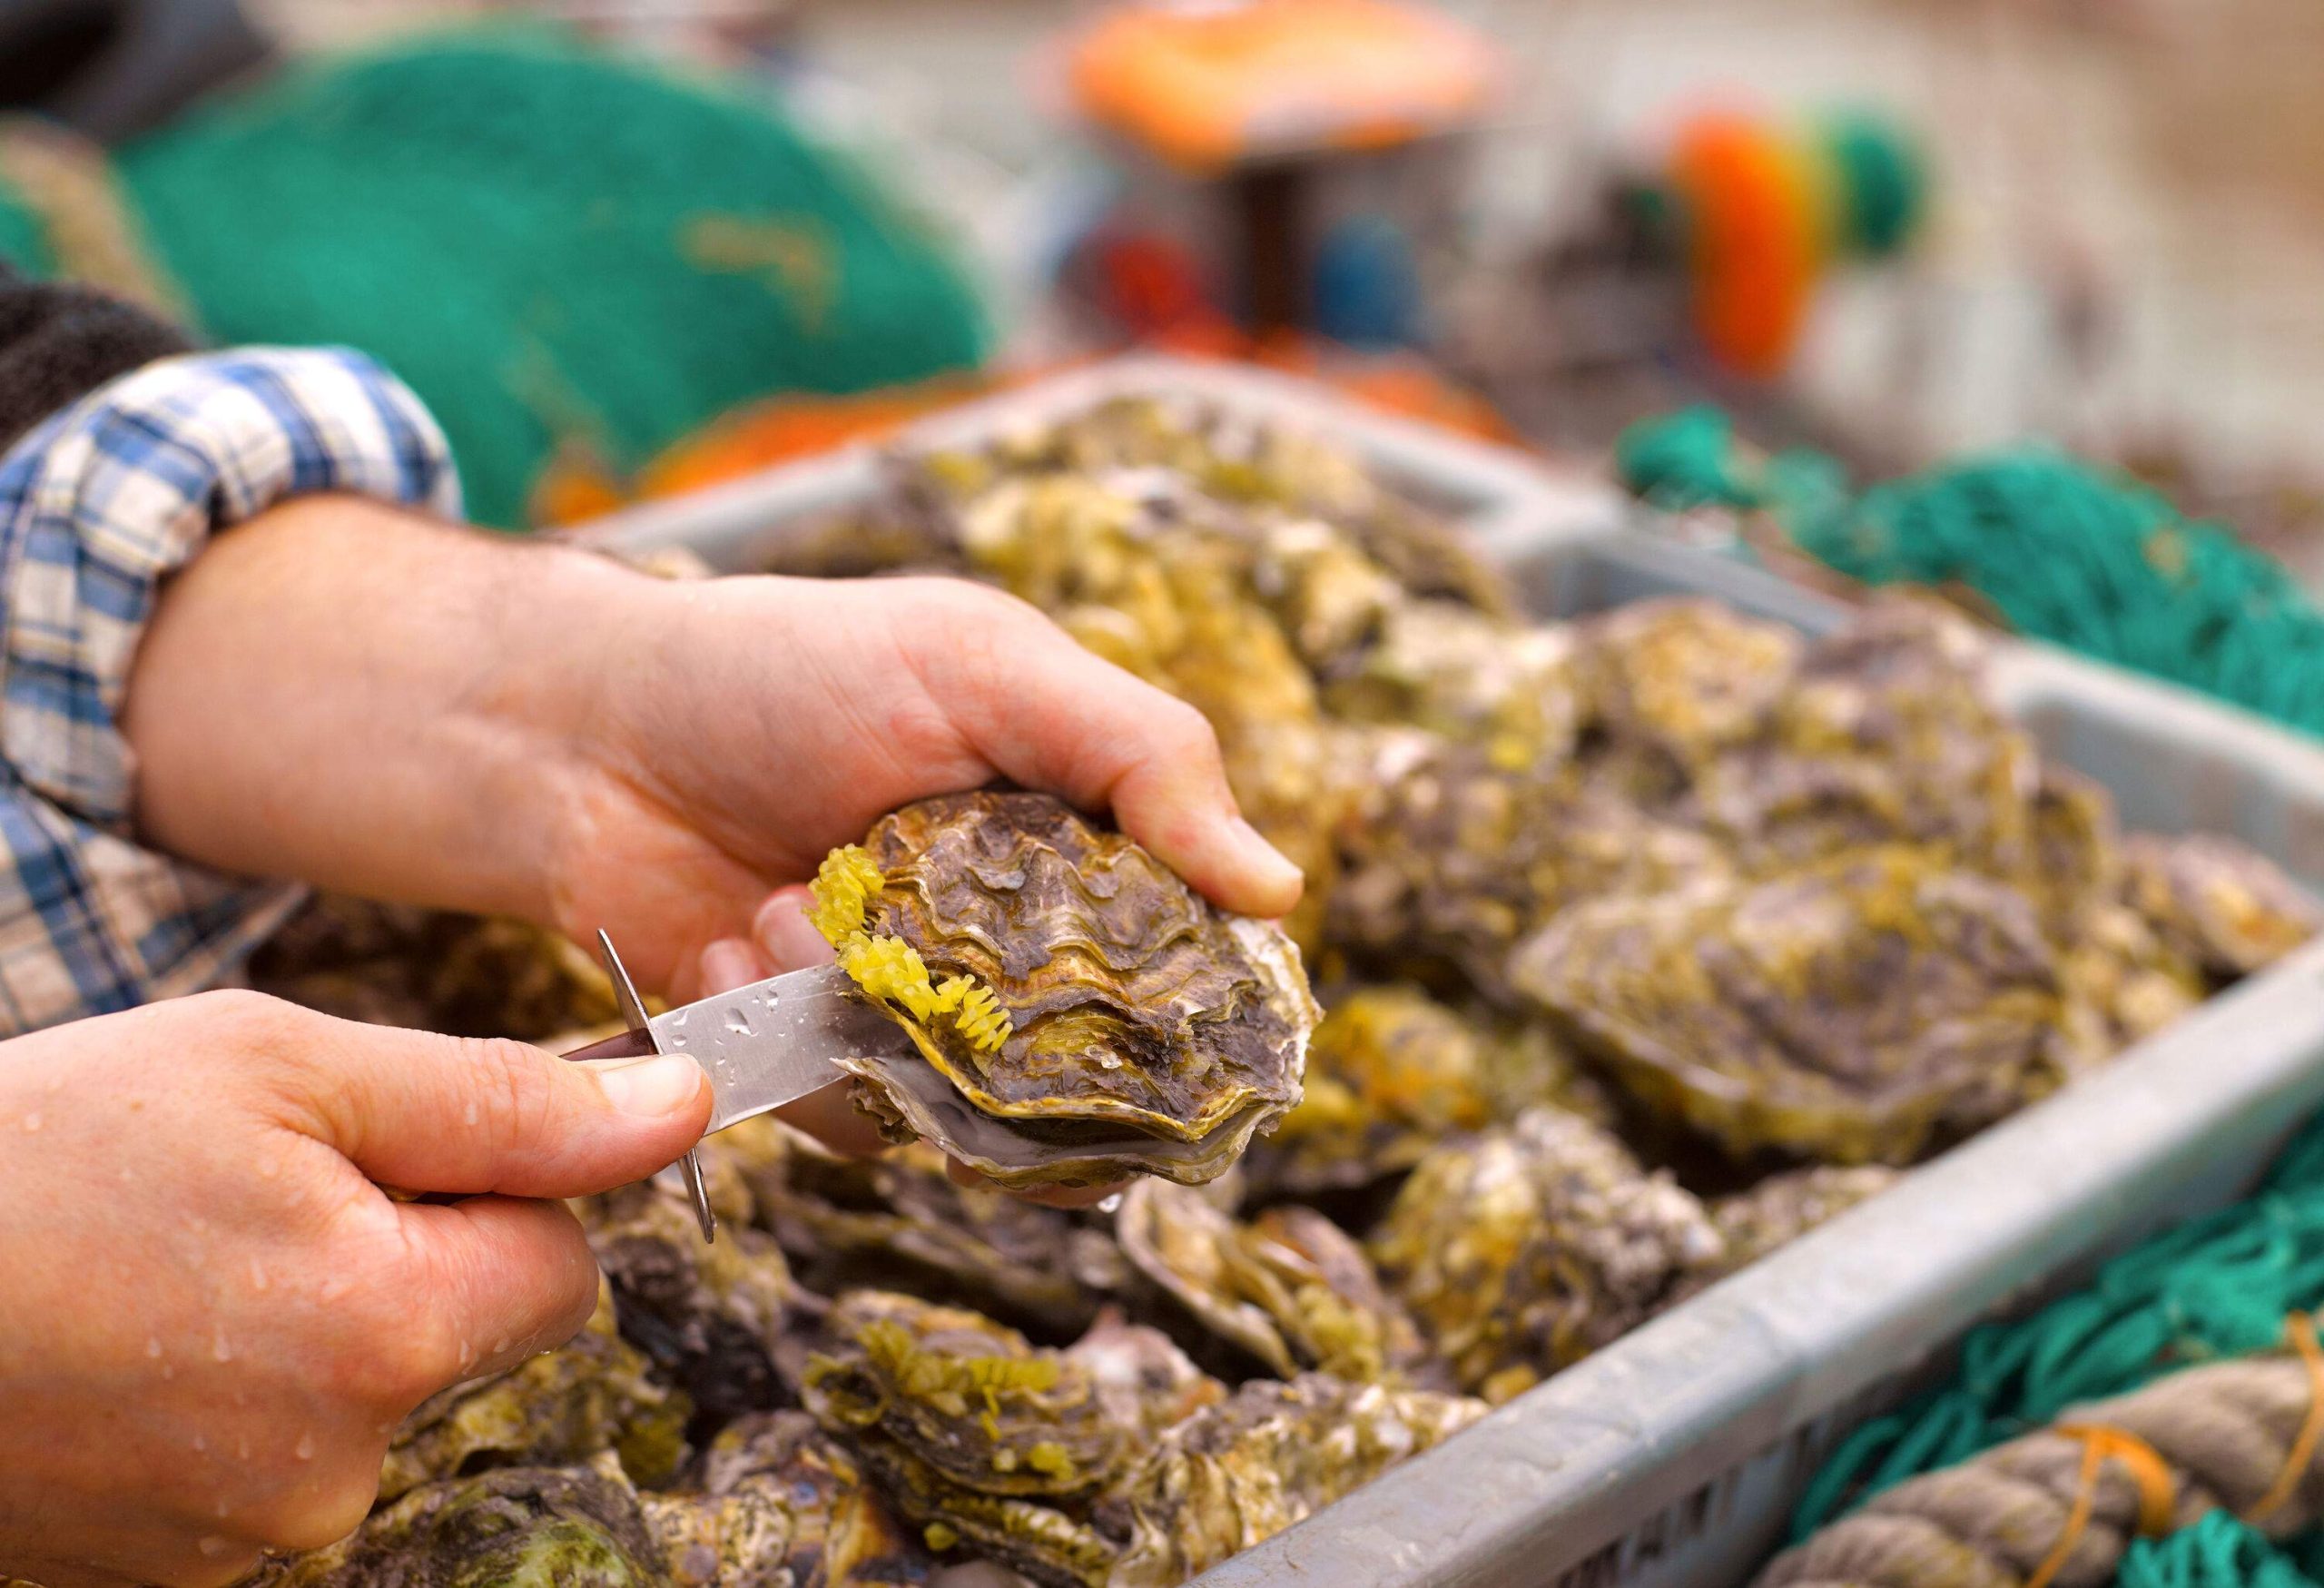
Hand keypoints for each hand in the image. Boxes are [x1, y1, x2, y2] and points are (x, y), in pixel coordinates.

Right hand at [0, 990, 708, 1587]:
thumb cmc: (36, 1155)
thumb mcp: (280, 1069)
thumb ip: (502, 1099)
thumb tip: (678, 1104)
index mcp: (386, 1331)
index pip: (563, 1263)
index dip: (498, 1184)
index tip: (394, 1143)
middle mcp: (336, 1466)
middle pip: (471, 1335)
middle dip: (407, 1252)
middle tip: (251, 1187)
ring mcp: (246, 1539)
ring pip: (369, 1394)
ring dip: (308, 1318)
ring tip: (161, 1259)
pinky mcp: (169, 1571)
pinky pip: (271, 1456)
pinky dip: (229, 1390)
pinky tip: (127, 1335)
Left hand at [123, 498, 1301, 1153]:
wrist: (576, 737)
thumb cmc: (786, 669)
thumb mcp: (982, 663)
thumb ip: (1141, 754)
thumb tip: (1277, 891)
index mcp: (1084, 834)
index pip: (1192, 945)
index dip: (1192, 981)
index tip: (1145, 981)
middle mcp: (1021, 939)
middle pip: (1102, 1057)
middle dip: (1007, 1011)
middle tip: (922, 935)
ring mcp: (923, 1013)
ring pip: (985, 1109)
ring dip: (876, 1012)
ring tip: (783, 901)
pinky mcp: (828, 1070)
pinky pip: (869, 1127)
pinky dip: (797, 1046)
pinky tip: (732, 940)